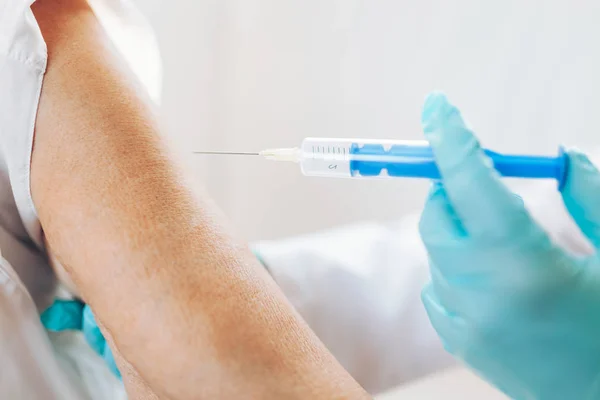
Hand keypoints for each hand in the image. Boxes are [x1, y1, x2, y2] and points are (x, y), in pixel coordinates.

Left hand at [419, 92, 599, 398]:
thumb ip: (589, 196)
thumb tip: (559, 154)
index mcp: (525, 262)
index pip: (470, 181)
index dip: (451, 137)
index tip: (436, 106)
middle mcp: (482, 292)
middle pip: (437, 215)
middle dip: (452, 190)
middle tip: (480, 183)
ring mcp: (464, 322)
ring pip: (436, 250)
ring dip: (459, 230)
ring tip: (503, 240)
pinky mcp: (458, 342)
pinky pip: (437, 285)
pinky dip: (455, 267)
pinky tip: (493, 280)